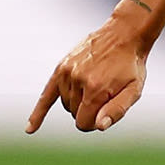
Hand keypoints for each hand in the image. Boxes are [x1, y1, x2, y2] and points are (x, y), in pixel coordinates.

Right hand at [27, 14, 151, 132]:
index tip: (105, 114)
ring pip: (67, 105)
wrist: (124, 35)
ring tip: (95, 87)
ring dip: (78, 103)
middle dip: (89, 111)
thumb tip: (99, 126)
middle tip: (105, 96)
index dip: (95, 123)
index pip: (84, 123)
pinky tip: (30, 129)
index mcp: (96, 89)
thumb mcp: (134, 90)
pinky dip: (38, 112)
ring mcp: (67, 73)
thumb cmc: (131, 66)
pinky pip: (46, 94)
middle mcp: (78, 80)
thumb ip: (117, 110)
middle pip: (75, 114)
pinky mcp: (61, 67)